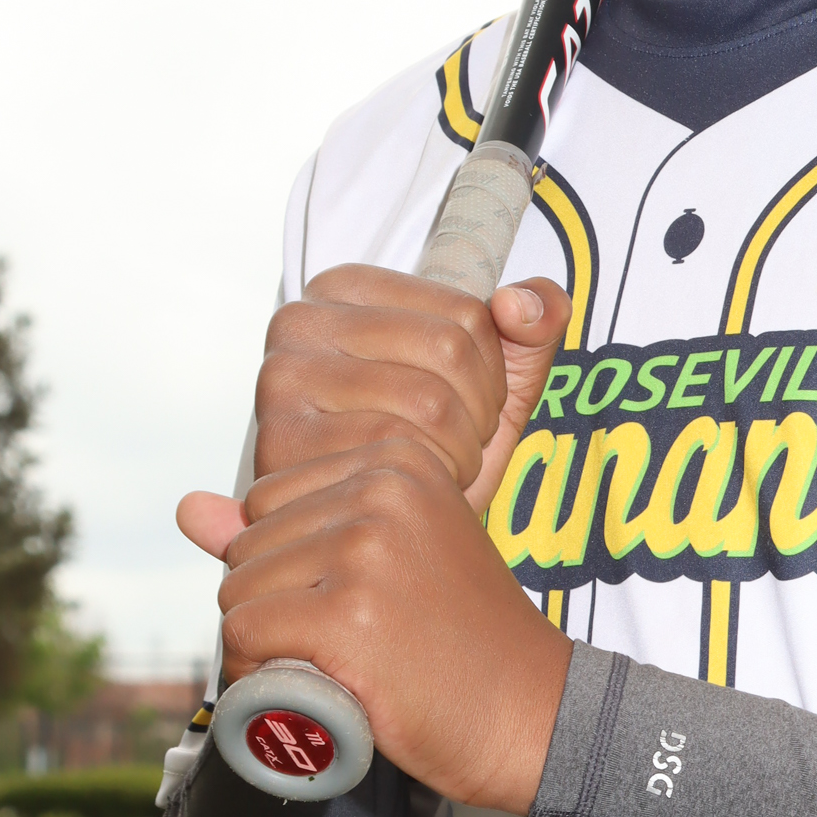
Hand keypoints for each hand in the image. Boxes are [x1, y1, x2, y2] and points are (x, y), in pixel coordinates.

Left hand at [179, 438, 571, 811]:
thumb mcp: (386, 556)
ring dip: (260, 643)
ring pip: (237, 591)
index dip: (287, 566)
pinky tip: (306, 688)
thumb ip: (287, 526)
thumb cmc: (459, 637)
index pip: (268, 499)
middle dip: (271, 603)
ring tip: (327, 666)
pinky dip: (255, 673)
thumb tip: (185, 508)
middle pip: (247, 544)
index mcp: (398, 457)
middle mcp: (383, 487)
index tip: (350, 601)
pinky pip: (245, 635)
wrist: (531, 711)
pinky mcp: (348, 614)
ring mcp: (366, 548)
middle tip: (339, 643)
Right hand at [249, 265, 572, 516]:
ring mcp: (281, 376)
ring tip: (442, 468)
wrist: (379, 528)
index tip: (469, 405)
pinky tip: (409, 491)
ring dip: (459, 452)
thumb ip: (537, 317)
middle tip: (460, 446)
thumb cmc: (435, 441)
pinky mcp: (279, 439)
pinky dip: (424, 479)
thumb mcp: (500, 372)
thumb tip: (516, 306)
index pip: (466, 315)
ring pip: (427, 402)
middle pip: (449, 352)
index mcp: (347, 288)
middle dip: (479, 415)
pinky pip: (391, 451)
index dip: (492, 375)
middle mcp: (300, 319)